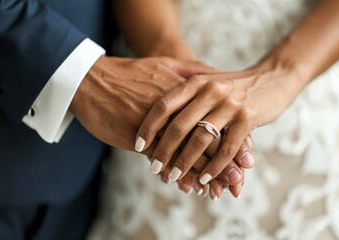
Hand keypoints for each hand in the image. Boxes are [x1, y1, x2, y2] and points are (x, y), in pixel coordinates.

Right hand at [69, 55, 249, 197]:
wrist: (92, 80)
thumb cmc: (130, 72)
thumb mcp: (166, 64)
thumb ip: (195, 70)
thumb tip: (220, 74)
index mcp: (188, 92)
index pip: (218, 121)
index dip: (234, 141)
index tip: (246, 158)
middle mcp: (178, 109)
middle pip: (208, 140)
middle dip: (224, 164)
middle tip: (237, 182)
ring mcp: (159, 124)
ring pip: (187, 153)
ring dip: (203, 174)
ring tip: (215, 191)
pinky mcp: (140, 136)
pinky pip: (163, 159)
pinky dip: (175, 173)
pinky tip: (185, 185)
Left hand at [136, 66, 303, 184]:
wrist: (272, 78)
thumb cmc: (235, 86)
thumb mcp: (208, 82)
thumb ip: (186, 95)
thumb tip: (156, 116)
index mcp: (196, 82)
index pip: (164, 105)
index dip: (148, 126)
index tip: (137, 145)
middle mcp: (210, 91)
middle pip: (179, 125)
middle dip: (164, 150)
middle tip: (154, 168)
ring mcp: (229, 104)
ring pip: (201, 138)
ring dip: (186, 162)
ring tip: (175, 176)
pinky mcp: (247, 117)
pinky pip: (227, 147)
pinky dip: (215, 166)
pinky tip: (206, 177)